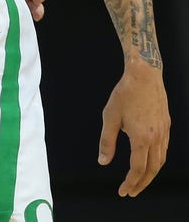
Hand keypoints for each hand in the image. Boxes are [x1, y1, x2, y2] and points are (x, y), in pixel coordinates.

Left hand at [98, 59, 169, 195]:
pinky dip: (156, 161)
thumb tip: (103, 162)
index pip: (137, 168)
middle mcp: (157, 138)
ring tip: (139, 181)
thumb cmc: (124, 95)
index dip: (130, 182)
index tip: (123, 191)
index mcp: (142, 138)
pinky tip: (148, 161)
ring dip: (150, 174)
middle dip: (141, 184)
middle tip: (131, 192)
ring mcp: (164, 132)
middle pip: (152, 169)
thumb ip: (107, 141)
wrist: (144, 76)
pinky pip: (164, 150)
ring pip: (160, 161)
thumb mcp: (110, 117)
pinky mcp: (166, 126)